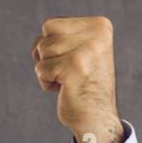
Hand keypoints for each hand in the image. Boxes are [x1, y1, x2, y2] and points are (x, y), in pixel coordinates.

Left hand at [31, 15, 123, 142]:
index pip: (50, 25)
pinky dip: (47, 82)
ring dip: (48, 70)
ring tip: (68, 80)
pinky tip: (65, 89)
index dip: (51, 46)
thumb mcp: (79, 49)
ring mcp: (87, 50)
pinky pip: (40, 69)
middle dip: (47, 58)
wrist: (97, 117)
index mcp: (100, 25)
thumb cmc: (83, 83)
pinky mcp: (75, 67)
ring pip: (41, 52)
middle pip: (44, 37)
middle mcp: (97, 34)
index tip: (71, 61)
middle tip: (69, 72)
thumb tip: (41, 37)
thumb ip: (63, 35)